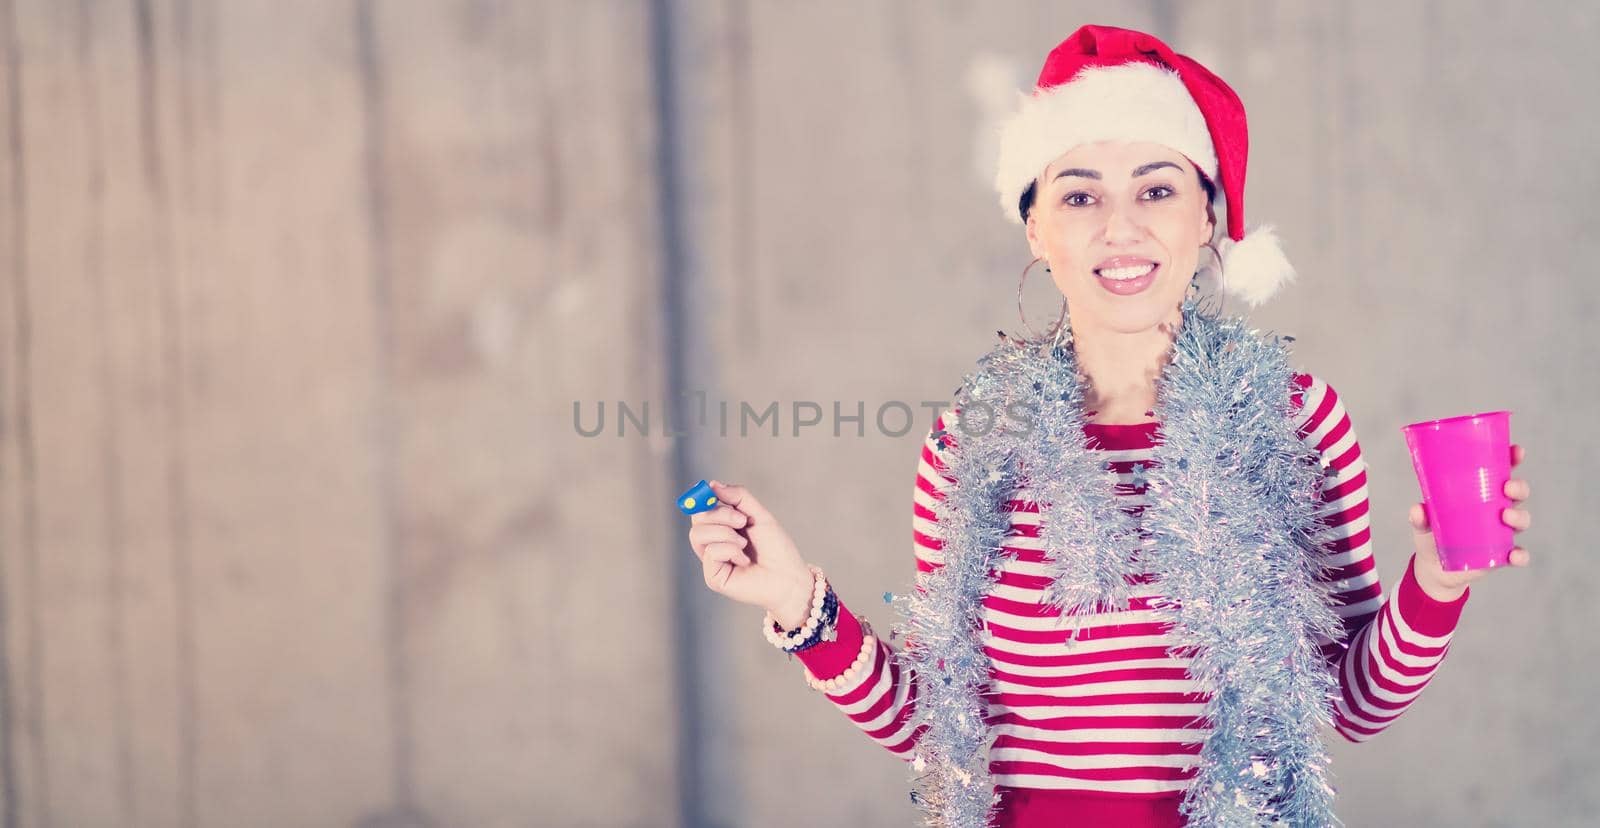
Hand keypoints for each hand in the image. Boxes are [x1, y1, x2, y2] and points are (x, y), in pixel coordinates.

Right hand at [686, 480, 812, 617]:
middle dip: (720, 514)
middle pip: (697, 519)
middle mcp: (713, 543)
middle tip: (742, 521)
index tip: (710, 492)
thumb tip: (711, 484)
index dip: (700, 499)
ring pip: (698, 534)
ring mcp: (711, 561)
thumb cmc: (776, 547)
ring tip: (744, 544)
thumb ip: (737, 497)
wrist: (788, 576)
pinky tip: (744, 561)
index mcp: (722, 528)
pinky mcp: (713, 577)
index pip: (700, 509)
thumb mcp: (758, 515)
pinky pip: (710, 552)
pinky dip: (730, 550)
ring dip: (726, 533)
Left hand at [1409, 443, 1531, 600]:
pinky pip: (1519, 554)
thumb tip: (1418, 509)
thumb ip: (1419, 517)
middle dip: (1518, 487)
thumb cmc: (1433, 534)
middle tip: (1507, 487)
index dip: (1512, 459)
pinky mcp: (1502, 555)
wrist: (1435, 568)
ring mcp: (1502, 532)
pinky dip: (1521, 554)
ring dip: (1519, 516)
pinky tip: (1514, 554)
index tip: (1516, 451)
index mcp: (1481, 493)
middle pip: (1517, 493)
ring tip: (1505, 516)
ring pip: (1521, 520)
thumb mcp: (1424, 523)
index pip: (1501, 471)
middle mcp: (1496, 509)